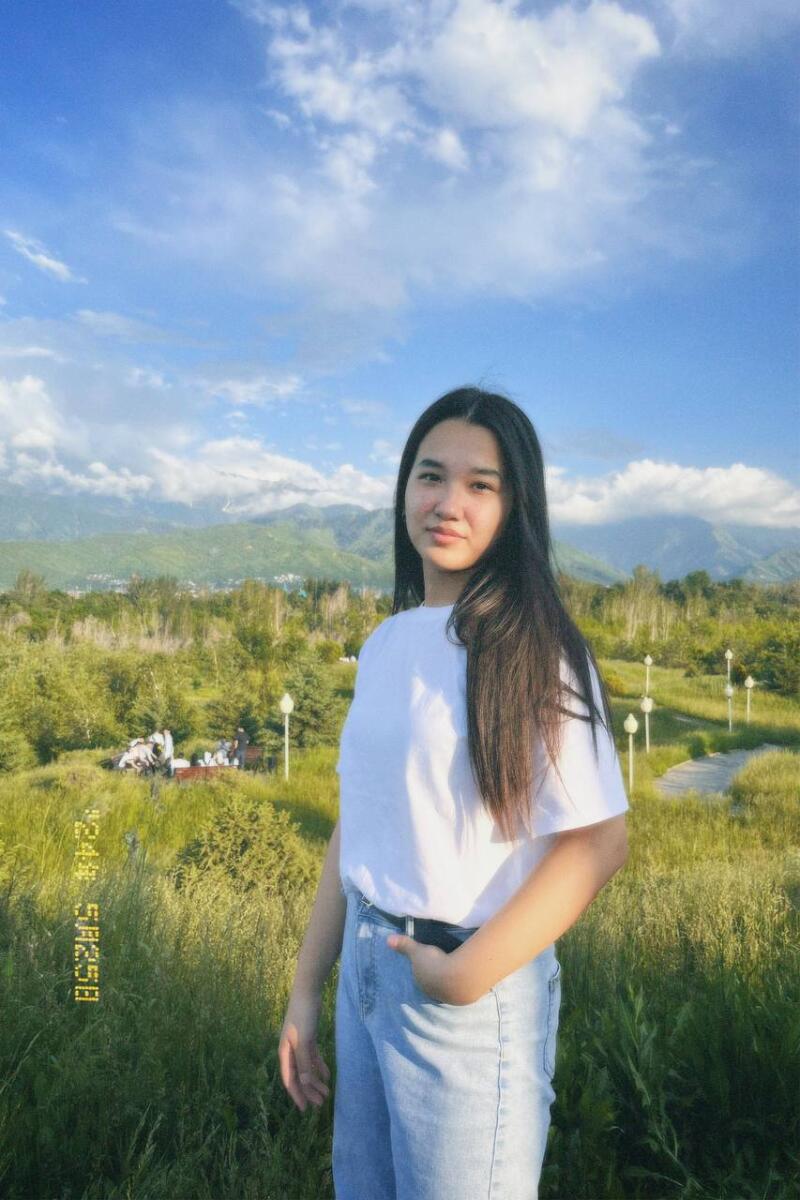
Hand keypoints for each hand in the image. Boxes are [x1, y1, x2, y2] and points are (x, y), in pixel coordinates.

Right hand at [277, 991, 330, 1112]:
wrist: (308, 993)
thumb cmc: (303, 1016)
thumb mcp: (304, 1041)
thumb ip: (304, 1063)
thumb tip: (304, 1084)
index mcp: (285, 1053)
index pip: (290, 1080)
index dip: (297, 1095)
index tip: (305, 1109)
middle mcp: (291, 1051)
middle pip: (299, 1076)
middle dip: (309, 1091)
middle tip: (321, 1103)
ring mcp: (300, 1044)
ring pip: (307, 1068)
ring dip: (315, 1081)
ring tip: (326, 1093)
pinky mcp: (309, 1038)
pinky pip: (313, 1058)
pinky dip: (319, 1067)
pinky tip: (327, 1076)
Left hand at [386, 933, 461, 1003]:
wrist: (459, 978)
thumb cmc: (434, 964)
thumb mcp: (417, 951)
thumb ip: (404, 945)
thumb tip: (387, 939)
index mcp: (422, 983)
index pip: (420, 977)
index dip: (421, 970)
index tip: (425, 963)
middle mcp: (433, 992)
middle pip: (431, 983)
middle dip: (434, 976)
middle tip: (438, 965)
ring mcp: (448, 994)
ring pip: (445, 986)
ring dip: (447, 979)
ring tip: (451, 969)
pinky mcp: (462, 993)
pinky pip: (458, 985)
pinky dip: (459, 979)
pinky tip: (463, 973)